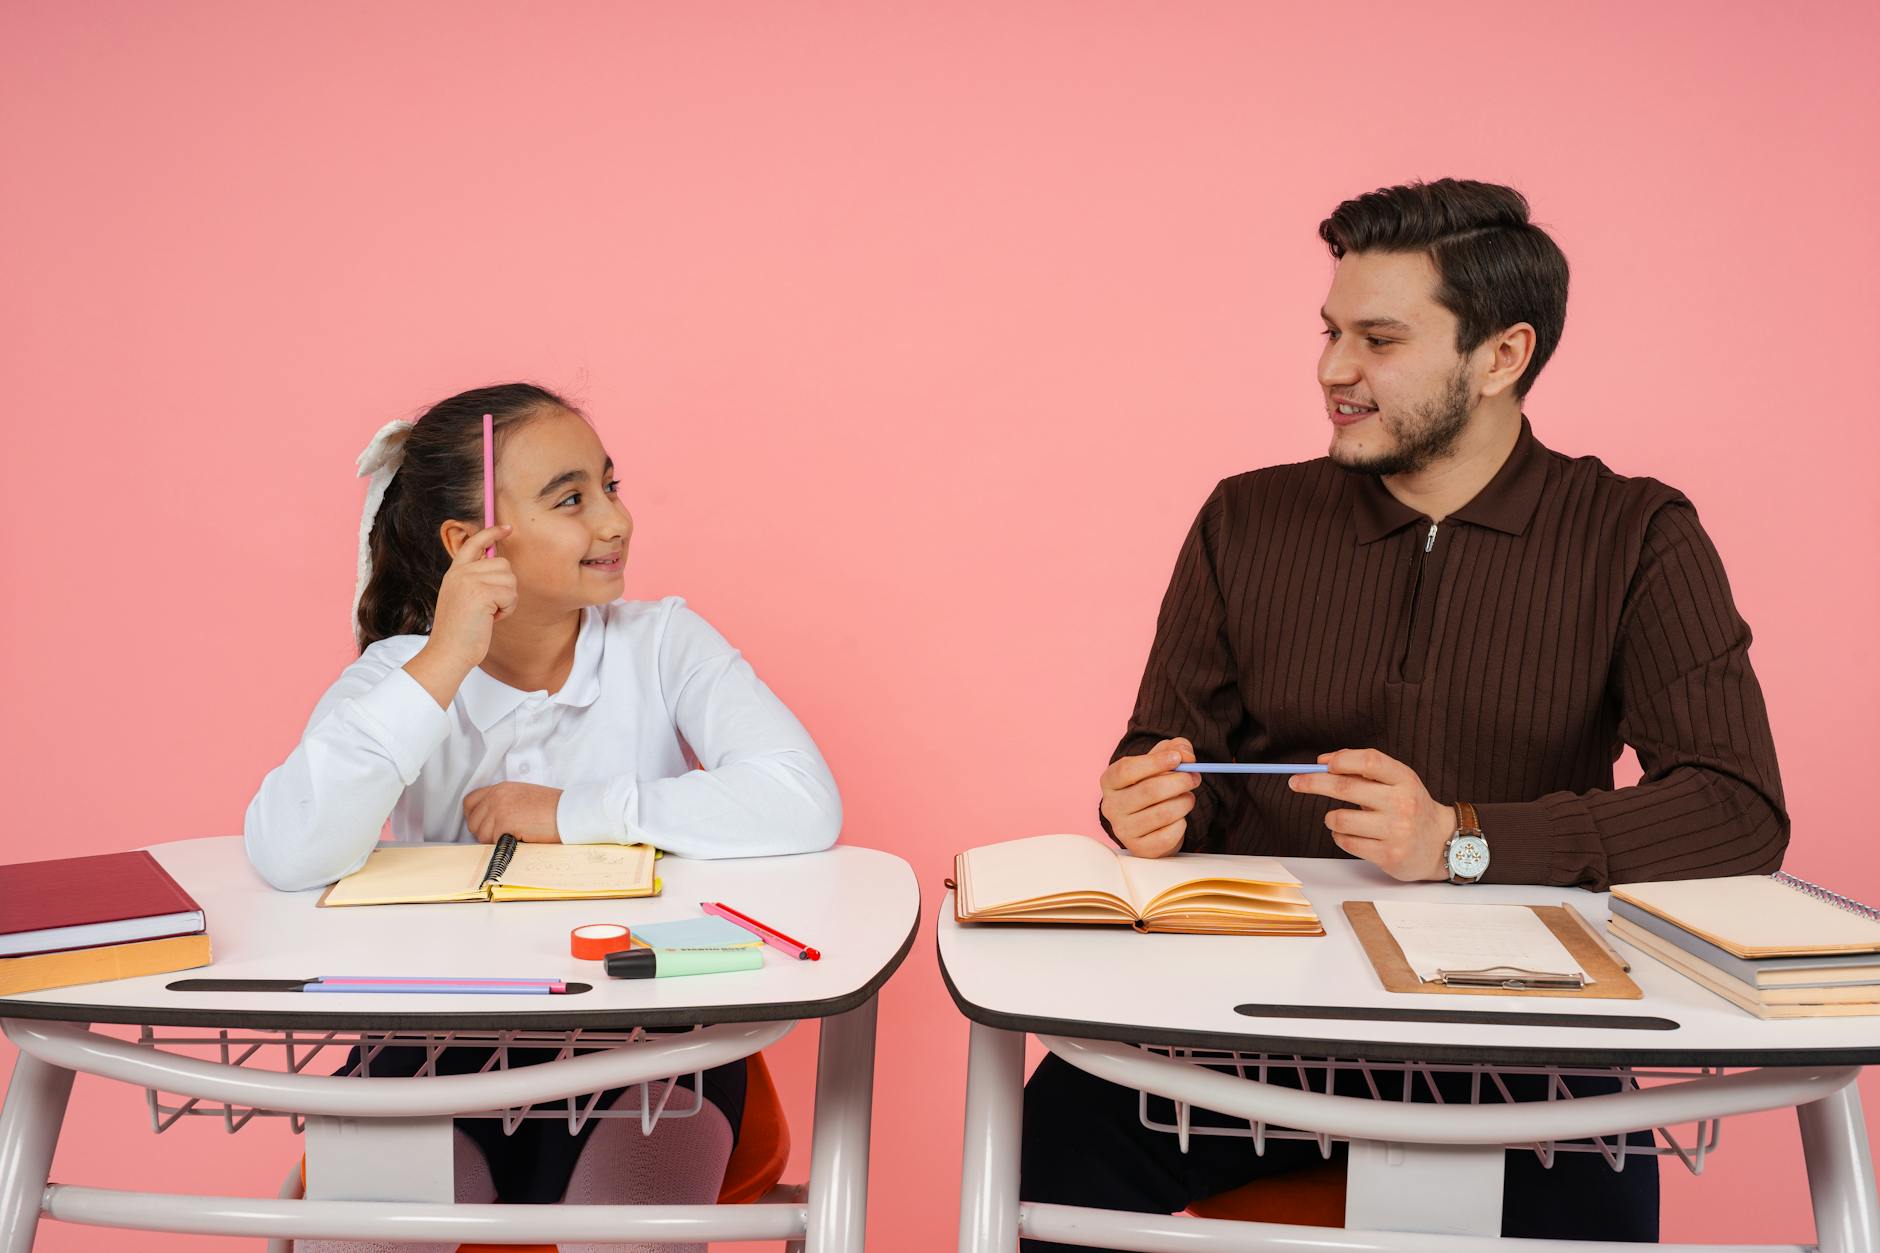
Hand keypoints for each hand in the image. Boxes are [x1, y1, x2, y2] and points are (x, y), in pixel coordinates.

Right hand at [426, 523, 517, 670]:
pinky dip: (507, 610)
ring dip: (507, 601)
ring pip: (510, 579)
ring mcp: (469, 581)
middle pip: (503, 564)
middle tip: (490, 608)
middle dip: (505, 588)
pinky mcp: (481, 592)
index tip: (506, 528)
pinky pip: (511, 594)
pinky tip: (491, 620)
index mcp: (454, 573)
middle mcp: (461, 573)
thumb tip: (501, 568)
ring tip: (488, 615)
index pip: (474, 543)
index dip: (491, 533)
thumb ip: (476, 582)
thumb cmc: (460, 634)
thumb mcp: (463, 600)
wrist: (448, 654)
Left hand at [463, 781, 563, 843]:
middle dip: (485, 833)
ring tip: (515, 836)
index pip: (470, 802)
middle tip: (503, 836)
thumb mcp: (522, 796)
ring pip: (482, 835)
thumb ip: (503, 803)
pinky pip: (493, 842)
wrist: (567, 812)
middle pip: (473, 822)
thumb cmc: (552, 807)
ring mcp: (498, 809)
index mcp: (500, 788)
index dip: (474, 817)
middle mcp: (496, 796)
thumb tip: (489, 821)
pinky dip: (504, 845)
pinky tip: (519, 838)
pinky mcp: (504, 823)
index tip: (483, 826)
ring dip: (495, 841)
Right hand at [1098, 737, 1200, 858]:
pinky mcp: (1140, 848)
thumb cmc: (1154, 784)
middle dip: (1179, 781)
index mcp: (1110, 781)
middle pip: (1148, 791)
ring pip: (1163, 813)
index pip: (1127, 770)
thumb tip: (1186, 756)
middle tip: (1194, 777)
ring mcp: (1123, 830)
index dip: (1155, 762)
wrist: (1150, 821)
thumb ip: (1175, 749)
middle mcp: (1111, 806)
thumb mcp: (1161, 760)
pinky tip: (1179, 819)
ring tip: (1188, 798)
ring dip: (1184, 802)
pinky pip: (1169, 835)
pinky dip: (1182, 824)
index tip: (1178, 758)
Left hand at [1289, 748, 1454, 881]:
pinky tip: (1353, 835)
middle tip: (1296, 782)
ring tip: (1341, 818)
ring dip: (1331, 818)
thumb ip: (1364, 769)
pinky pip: (1346, 842)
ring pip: (1340, 819)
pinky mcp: (1388, 855)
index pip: (1369, 761)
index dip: (1341, 760)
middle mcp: (1402, 803)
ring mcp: (1396, 831)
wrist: (1442, 844)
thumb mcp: (1397, 782)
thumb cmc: (1410, 807)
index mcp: (1404, 779)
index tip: (1322, 763)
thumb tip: (1323, 762)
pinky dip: (1340, 836)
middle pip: (1346, 787)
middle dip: (1313, 782)